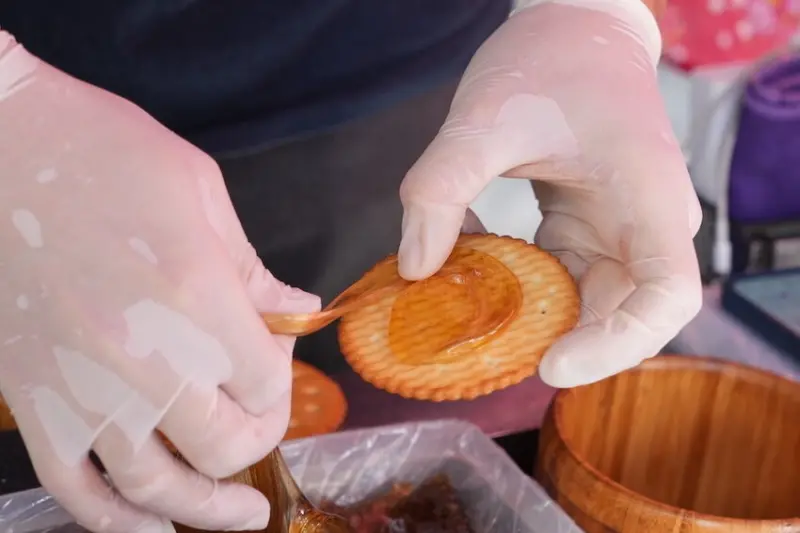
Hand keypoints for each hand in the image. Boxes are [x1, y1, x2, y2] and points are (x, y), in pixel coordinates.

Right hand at [0, 33, 318, 531]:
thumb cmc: (106, 151)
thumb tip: (298, 312)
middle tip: (258, 422)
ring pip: (154, 485)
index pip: (267, 382)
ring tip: (240, 519)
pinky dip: (116, 520)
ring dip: (204, 510)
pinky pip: (74, 488)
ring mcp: (79, 385)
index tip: (273, 362)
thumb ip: (252, 269)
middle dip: (254, 440)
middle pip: (222, 444)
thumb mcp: (201, 190)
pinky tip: (152, 526)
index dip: (281, 381)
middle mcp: (142, 355)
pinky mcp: (30, 398)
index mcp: (196, 296)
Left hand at [397, 1, 701, 386]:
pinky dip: (515, 290)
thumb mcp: (485, 118)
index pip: (666, 297)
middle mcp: (643, 228)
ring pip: (586, 306)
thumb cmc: (549, 62)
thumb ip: (442, 187)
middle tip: (486, 355)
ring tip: (467, 318)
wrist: (572, 29)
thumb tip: (414, 269)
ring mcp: (616, 233)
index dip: (619, 344)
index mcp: (647, 199)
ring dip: (530, 322)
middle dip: (558, 345)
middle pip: (623, 318)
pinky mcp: (584, 231)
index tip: (552, 362)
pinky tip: (468, 265)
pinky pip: (557, 282)